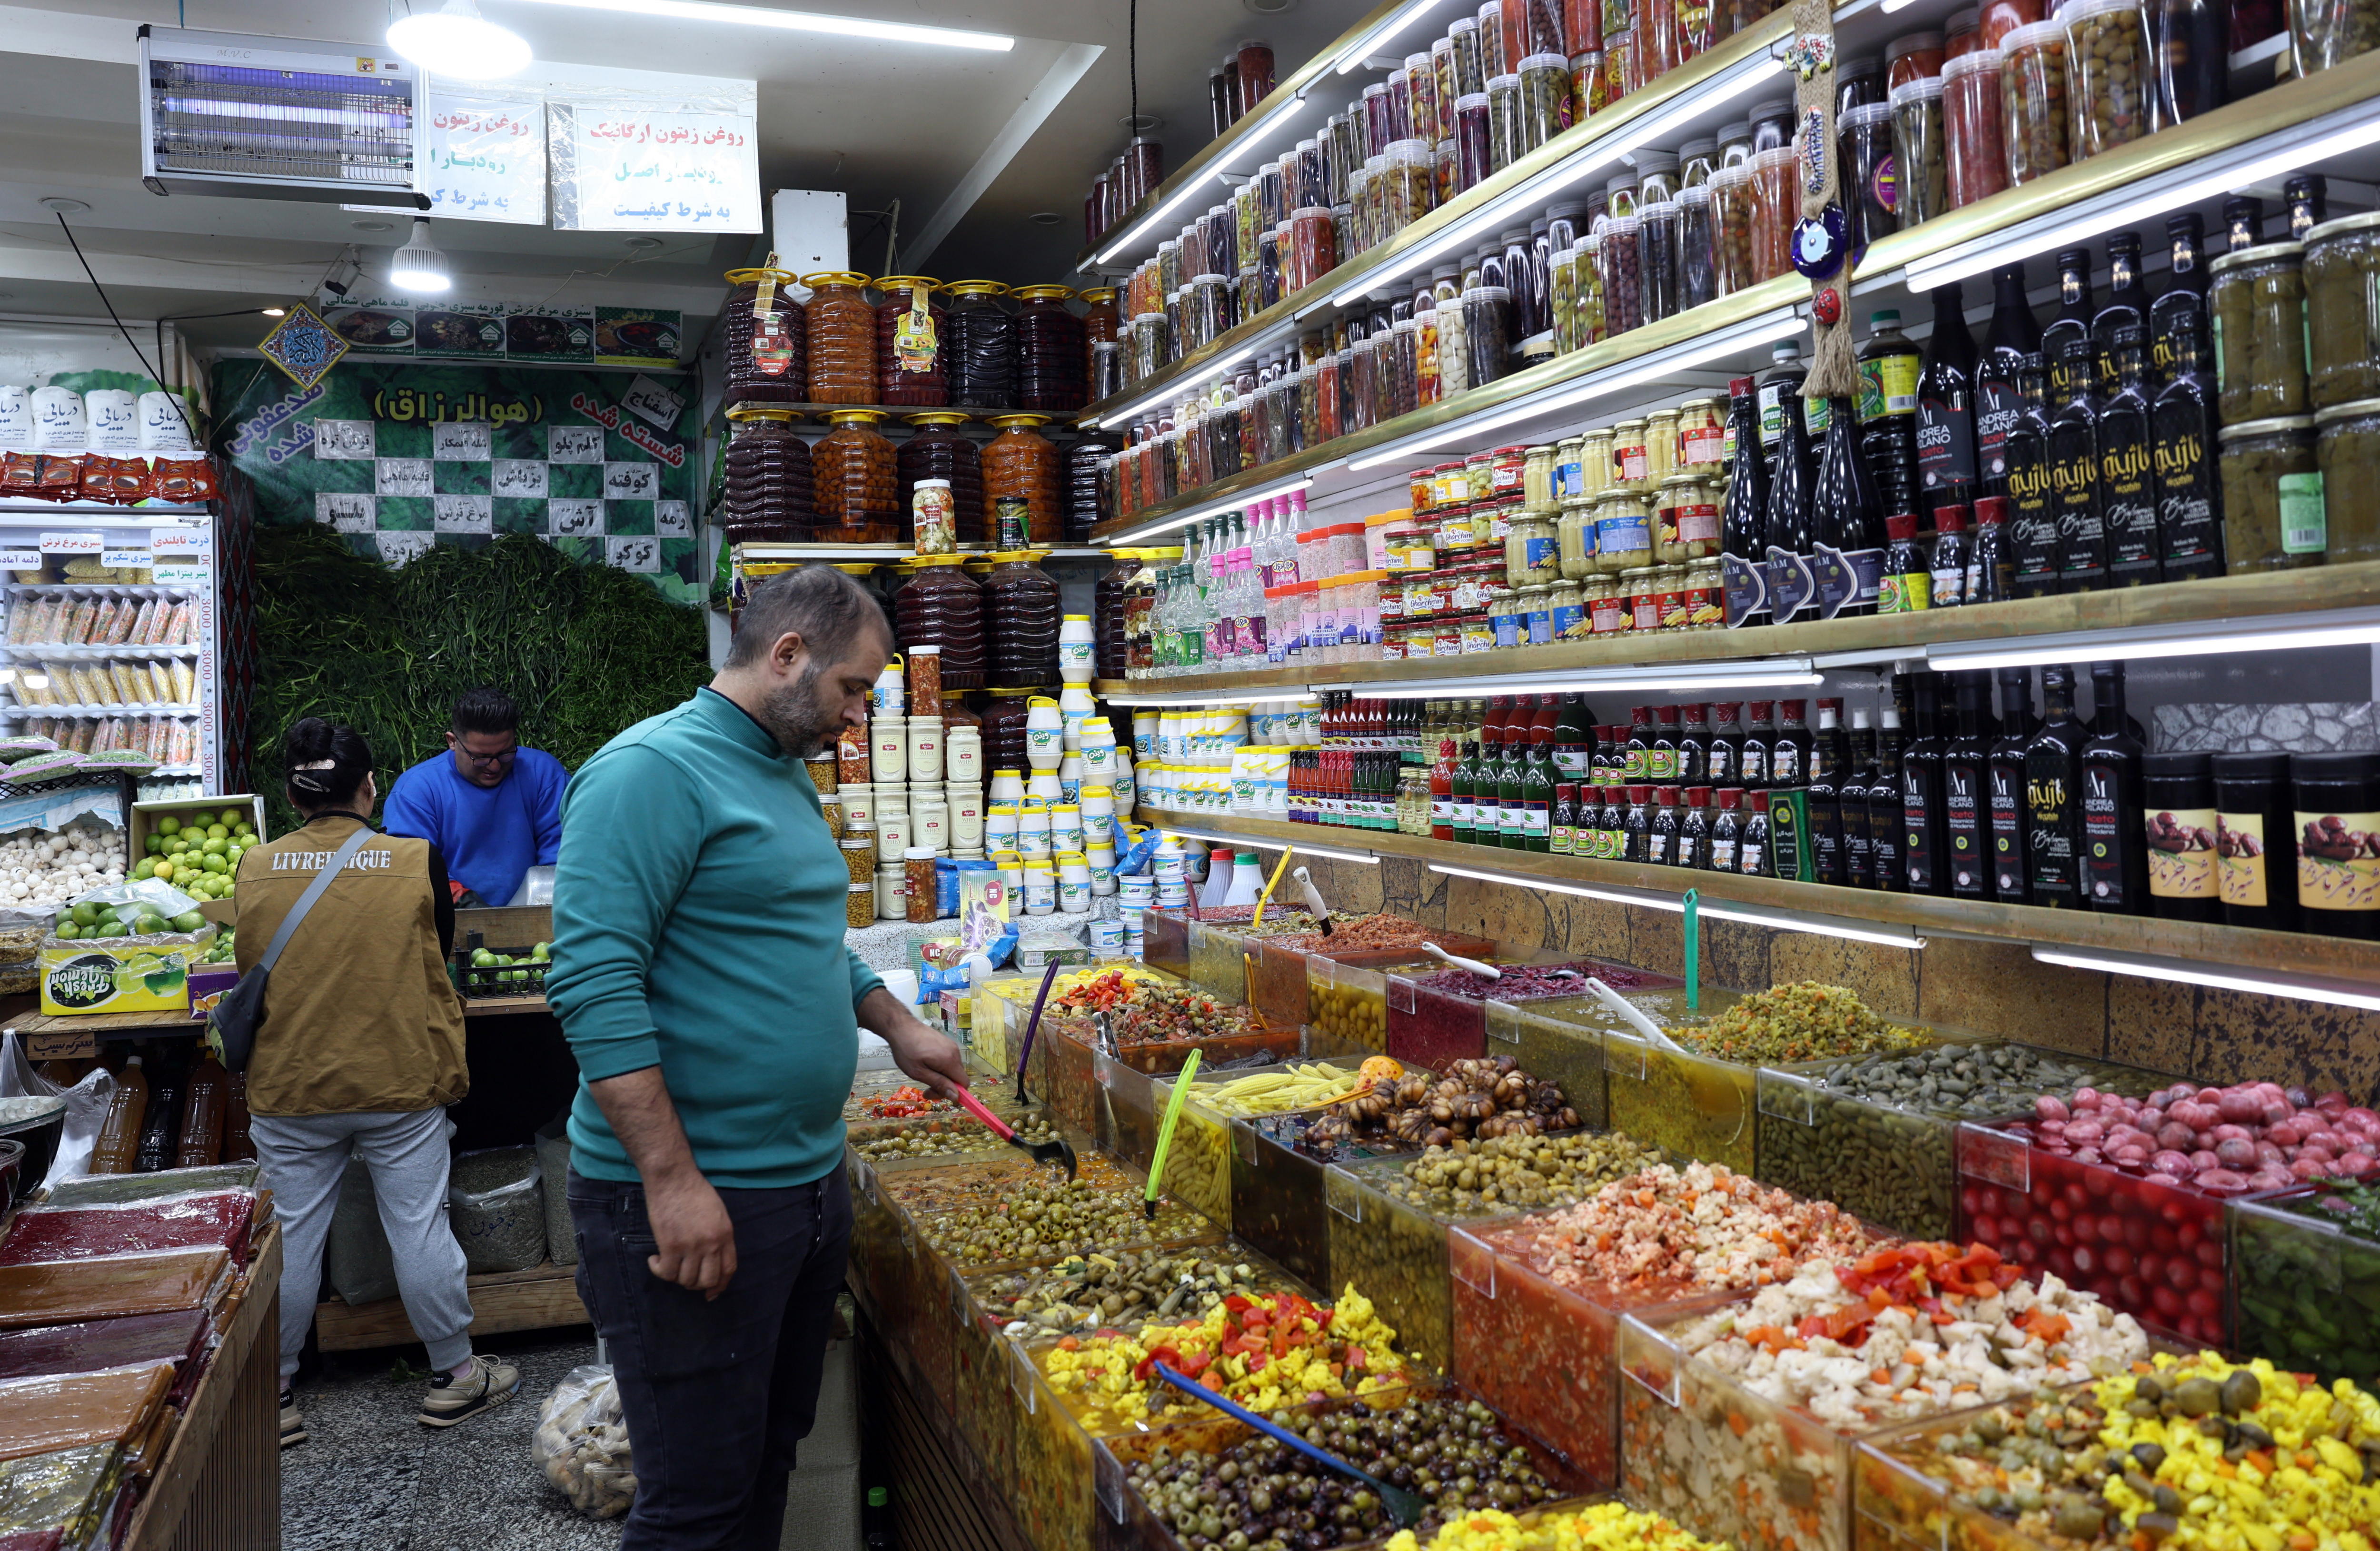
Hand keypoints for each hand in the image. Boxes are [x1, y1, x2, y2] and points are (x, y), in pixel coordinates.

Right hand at [644, 1167, 736, 1298]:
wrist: (674, 1178)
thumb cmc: (694, 1191)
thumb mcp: (717, 1213)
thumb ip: (718, 1236)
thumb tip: (712, 1258)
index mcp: (725, 1234)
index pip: (728, 1269)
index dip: (720, 1285)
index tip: (712, 1292)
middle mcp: (711, 1244)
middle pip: (708, 1280)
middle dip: (697, 1285)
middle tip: (685, 1278)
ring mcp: (691, 1246)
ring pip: (686, 1280)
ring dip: (676, 1278)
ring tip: (669, 1265)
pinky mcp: (670, 1246)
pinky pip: (666, 1273)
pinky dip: (659, 1271)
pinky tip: (655, 1260)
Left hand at [862, 988, 967, 1099]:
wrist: (901, 1026)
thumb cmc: (906, 1051)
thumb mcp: (919, 1072)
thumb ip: (939, 1084)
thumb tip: (956, 1096)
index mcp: (950, 1061)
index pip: (964, 1083)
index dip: (954, 1092)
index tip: (936, 1093)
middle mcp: (955, 1052)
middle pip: (958, 1077)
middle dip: (944, 1086)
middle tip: (925, 1089)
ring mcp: (951, 1046)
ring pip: (952, 1069)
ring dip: (941, 1077)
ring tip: (923, 1074)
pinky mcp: (946, 1042)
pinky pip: (948, 1060)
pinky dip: (940, 1067)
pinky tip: (926, 1064)